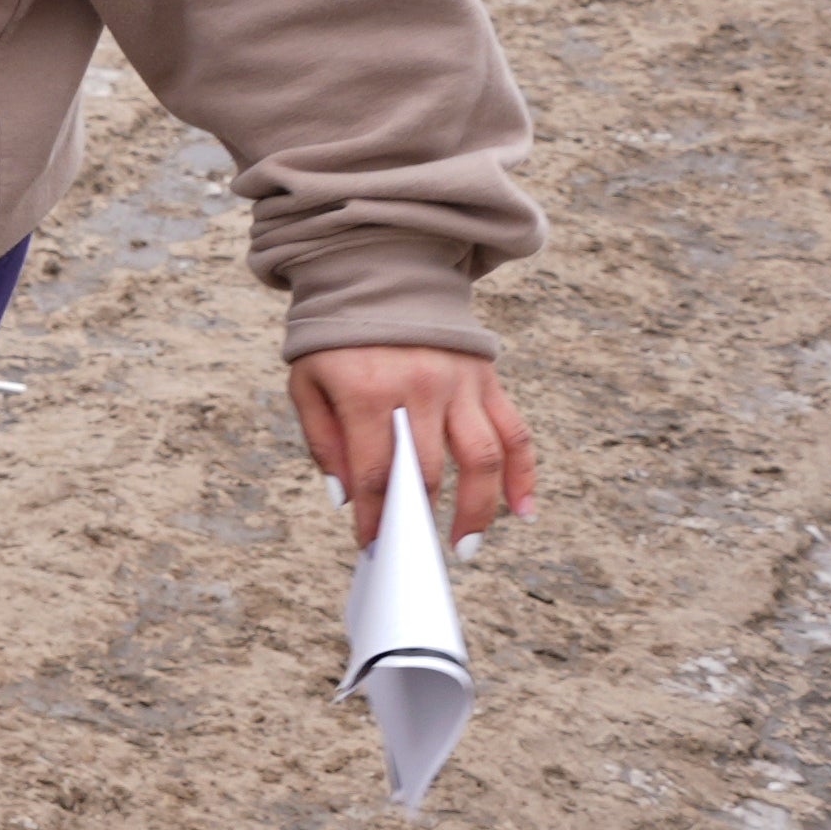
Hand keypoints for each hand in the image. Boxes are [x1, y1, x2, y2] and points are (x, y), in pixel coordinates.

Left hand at [290, 348, 533, 553]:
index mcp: (368, 390)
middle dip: (420, 521)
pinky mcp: (485, 380)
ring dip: (477, 509)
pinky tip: (522, 510)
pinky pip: (514, 432)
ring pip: (480, 458)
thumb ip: (323, 441)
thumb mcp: (307, 382)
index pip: (375, 471)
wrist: (379, 274)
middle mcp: (420, 388)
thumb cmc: (336, 337)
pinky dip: (523, 474)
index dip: (375, 517)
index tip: (372, 547)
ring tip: (465, 546)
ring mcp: (459, 383)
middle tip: (414, 555)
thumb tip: (347, 497)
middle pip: (429, 471)